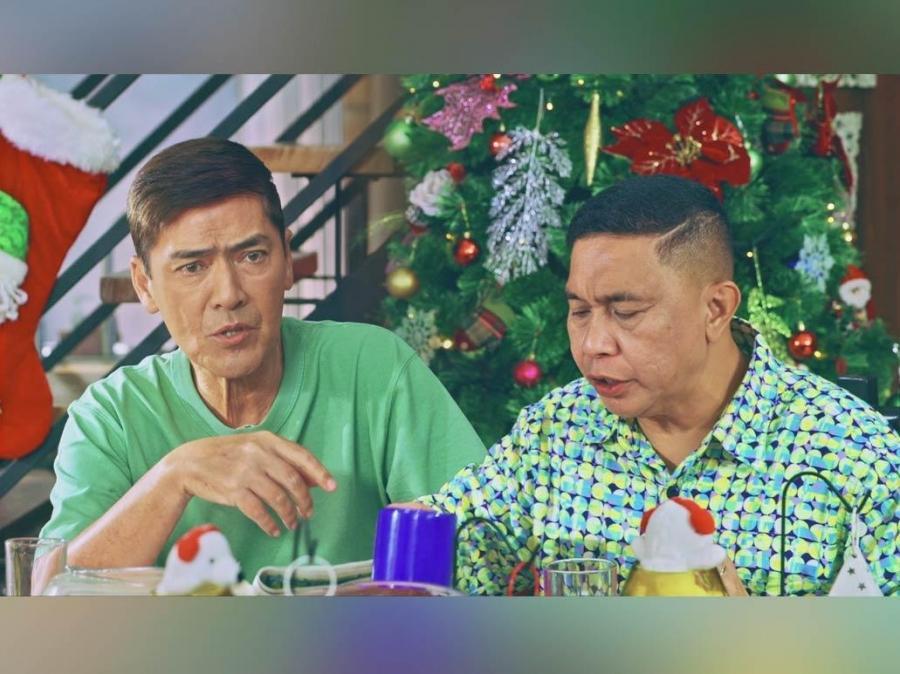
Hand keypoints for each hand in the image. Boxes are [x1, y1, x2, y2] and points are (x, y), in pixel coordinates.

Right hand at [162, 431, 335, 536]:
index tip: (331, 486)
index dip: (319, 472)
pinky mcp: (233, 491)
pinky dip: (269, 523)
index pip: (301, 456)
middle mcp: (258, 454)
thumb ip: (282, 460)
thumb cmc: (227, 455)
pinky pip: (259, 512)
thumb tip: (314, 479)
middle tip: (309, 512)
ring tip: (292, 523)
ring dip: (289, 514)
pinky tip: (274, 529)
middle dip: (305, 500)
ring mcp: (245, 472)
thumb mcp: (255, 448)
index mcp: (267, 440)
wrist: (189, 463)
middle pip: (293, 480)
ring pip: (278, 498)